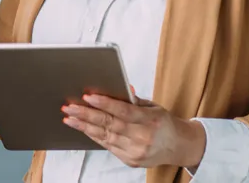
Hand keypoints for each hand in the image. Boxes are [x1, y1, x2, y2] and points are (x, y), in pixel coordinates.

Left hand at [61, 89, 206, 168]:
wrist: (179, 147)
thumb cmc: (164, 123)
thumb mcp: (153, 107)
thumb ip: (133, 100)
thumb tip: (119, 87)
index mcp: (150, 120)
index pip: (124, 111)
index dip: (105, 103)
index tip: (88, 97)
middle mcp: (143, 137)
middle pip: (110, 124)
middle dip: (86, 114)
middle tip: (69, 107)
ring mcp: (136, 151)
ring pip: (105, 136)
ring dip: (84, 126)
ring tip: (70, 117)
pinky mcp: (130, 160)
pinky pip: (107, 146)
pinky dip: (93, 135)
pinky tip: (83, 127)